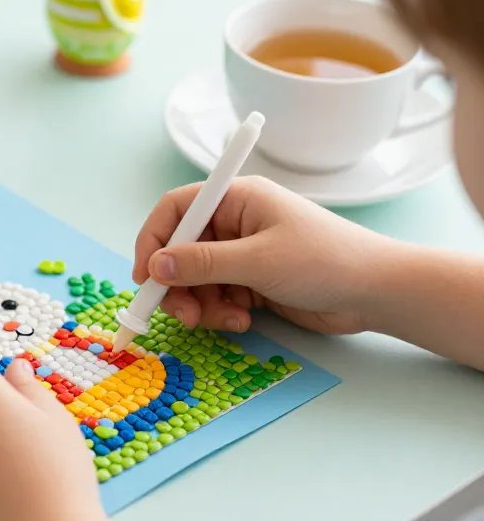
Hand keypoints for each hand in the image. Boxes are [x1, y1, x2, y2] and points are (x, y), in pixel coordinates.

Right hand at [133, 176, 390, 334]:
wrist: (377, 293)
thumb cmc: (323, 261)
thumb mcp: (258, 261)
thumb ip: (202, 263)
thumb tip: (155, 266)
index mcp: (236, 198)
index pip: (176, 210)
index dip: (153, 240)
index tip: (144, 276)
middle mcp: (235, 222)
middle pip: (181, 250)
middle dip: (177, 285)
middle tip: (183, 315)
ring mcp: (243, 252)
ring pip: (196, 279)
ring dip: (200, 304)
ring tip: (224, 322)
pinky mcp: (252, 281)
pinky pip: (216, 296)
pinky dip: (220, 312)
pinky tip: (243, 321)